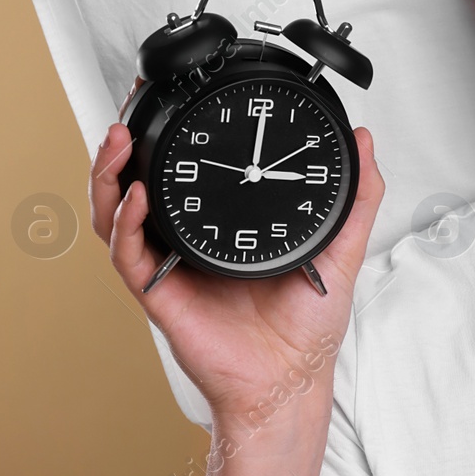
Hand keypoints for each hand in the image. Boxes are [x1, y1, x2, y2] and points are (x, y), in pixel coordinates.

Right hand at [90, 79, 385, 419]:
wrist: (291, 379)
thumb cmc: (309, 325)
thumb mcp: (343, 247)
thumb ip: (359, 194)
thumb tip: (365, 141)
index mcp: (225, 225)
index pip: (189, 170)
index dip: (174, 134)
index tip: (177, 96)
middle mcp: (190, 240)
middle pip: (139, 182)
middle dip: (126, 143)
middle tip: (132, 105)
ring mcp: (171, 264)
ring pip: (119, 213)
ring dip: (109, 173)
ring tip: (117, 138)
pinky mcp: (160, 292)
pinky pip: (129, 253)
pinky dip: (125, 222)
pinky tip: (135, 195)